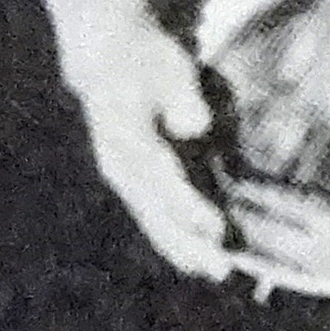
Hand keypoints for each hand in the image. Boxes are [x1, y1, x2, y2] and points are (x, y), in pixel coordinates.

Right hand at [56, 11, 233, 279]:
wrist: (108, 59)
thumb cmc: (145, 59)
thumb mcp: (167, 65)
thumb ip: (183, 97)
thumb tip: (196, 126)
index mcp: (127, 136)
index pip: (162, 178)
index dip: (189, 206)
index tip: (217, 228)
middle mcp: (120, 165)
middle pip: (155, 211)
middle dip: (189, 242)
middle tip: (221, 269)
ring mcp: (124, 178)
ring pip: (153, 221)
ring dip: (182, 248)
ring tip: (214, 271)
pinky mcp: (133, 183)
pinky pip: (153, 217)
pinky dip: (174, 239)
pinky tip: (195, 259)